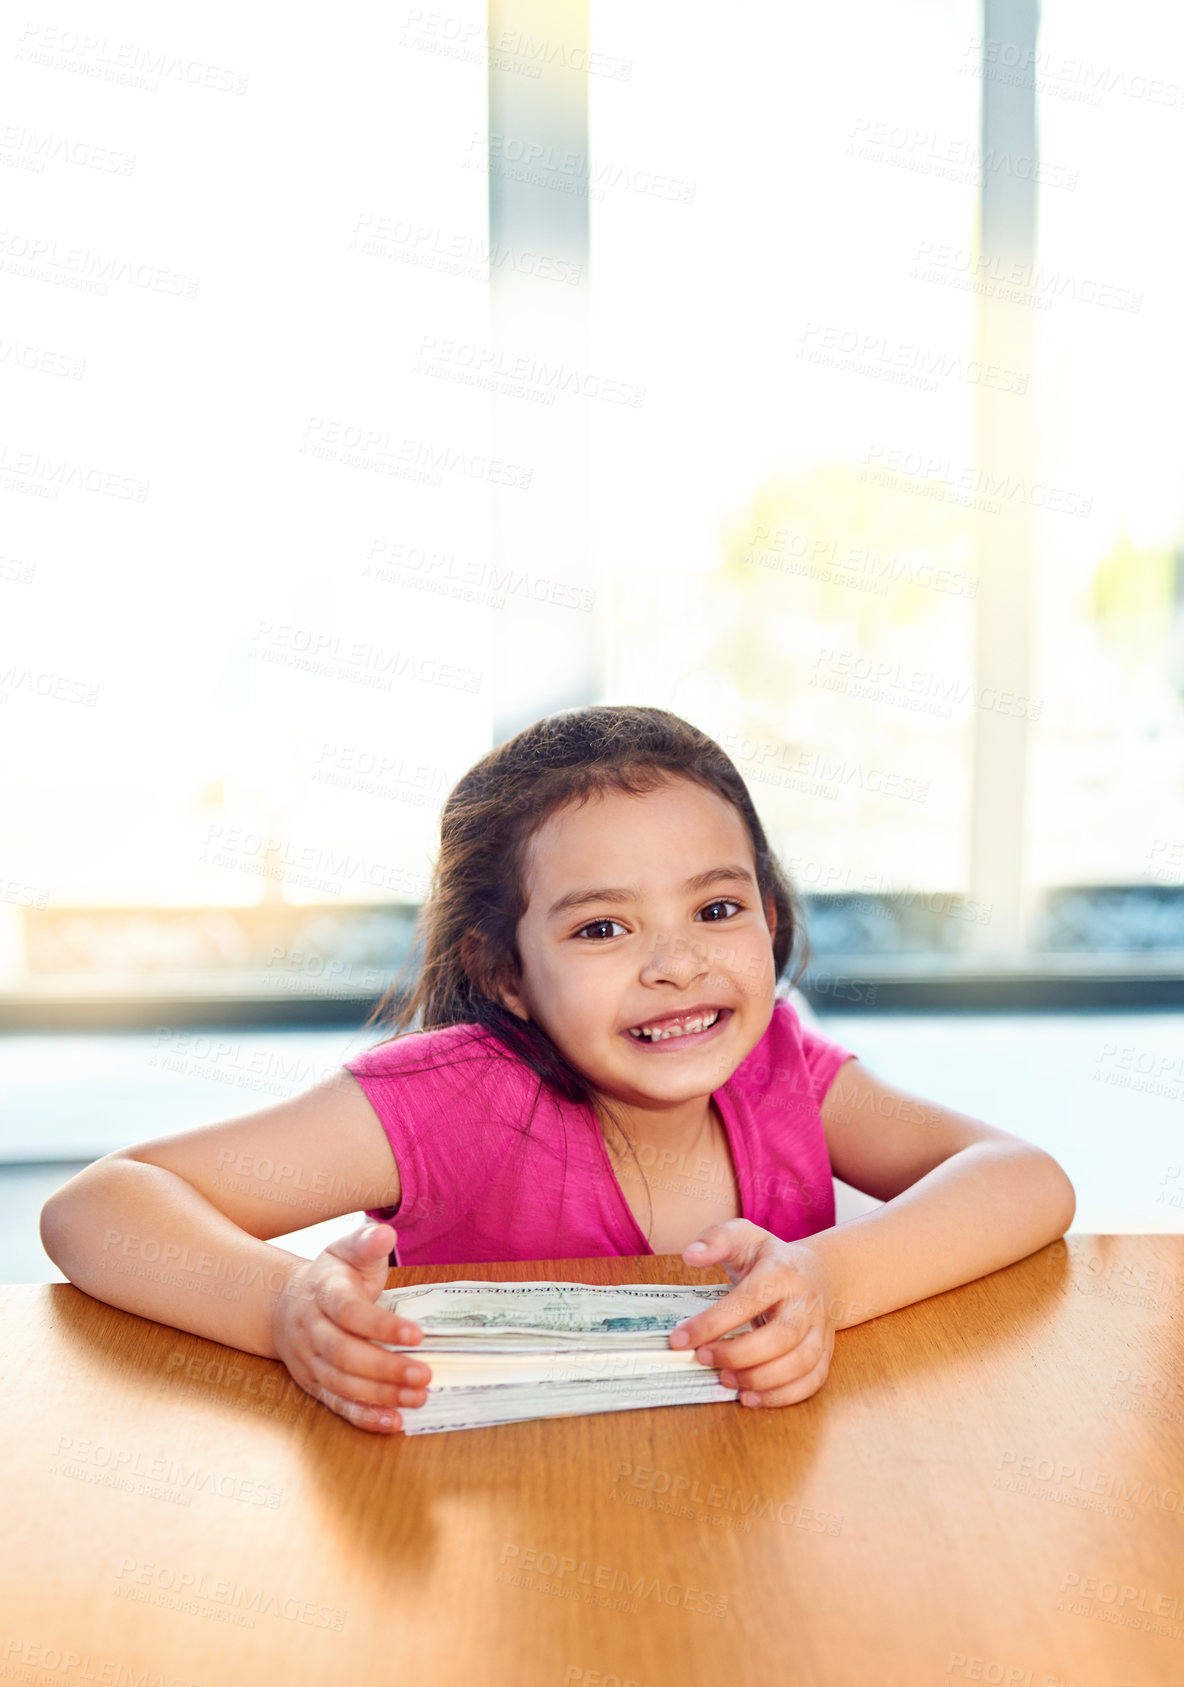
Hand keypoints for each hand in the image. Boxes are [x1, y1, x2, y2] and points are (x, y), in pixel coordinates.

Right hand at [271, 1221, 430, 1432]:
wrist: (285, 1304)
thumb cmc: (331, 1276)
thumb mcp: (347, 1250)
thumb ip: (367, 1242)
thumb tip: (385, 1233)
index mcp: (322, 1293)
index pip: (349, 1312)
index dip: (381, 1326)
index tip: (417, 1335)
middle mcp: (311, 1329)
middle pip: (344, 1354)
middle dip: (385, 1368)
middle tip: (425, 1375)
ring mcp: (309, 1360)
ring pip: (341, 1384)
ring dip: (380, 1395)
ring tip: (418, 1397)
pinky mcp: (313, 1385)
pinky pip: (337, 1405)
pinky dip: (364, 1417)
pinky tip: (394, 1422)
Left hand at [669, 1219, 834, 1407]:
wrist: (817, 1273)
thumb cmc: (769, 1259)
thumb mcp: (743, 1237)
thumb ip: (715, 1240)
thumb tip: (691, 1254)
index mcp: (781, 1271)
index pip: (748, 1299)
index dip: (713, 1322)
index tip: (680, 1339)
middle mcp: (805, 1302)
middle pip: (780, 1337)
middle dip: (738, 1355)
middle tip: (703, 1359)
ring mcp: (819, 1329)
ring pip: (800, 1363)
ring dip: (761, 1379)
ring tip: (725, 1380)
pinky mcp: (824, 1352)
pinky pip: (812, 1381)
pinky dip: (783, 1396)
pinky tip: (751, 1398)